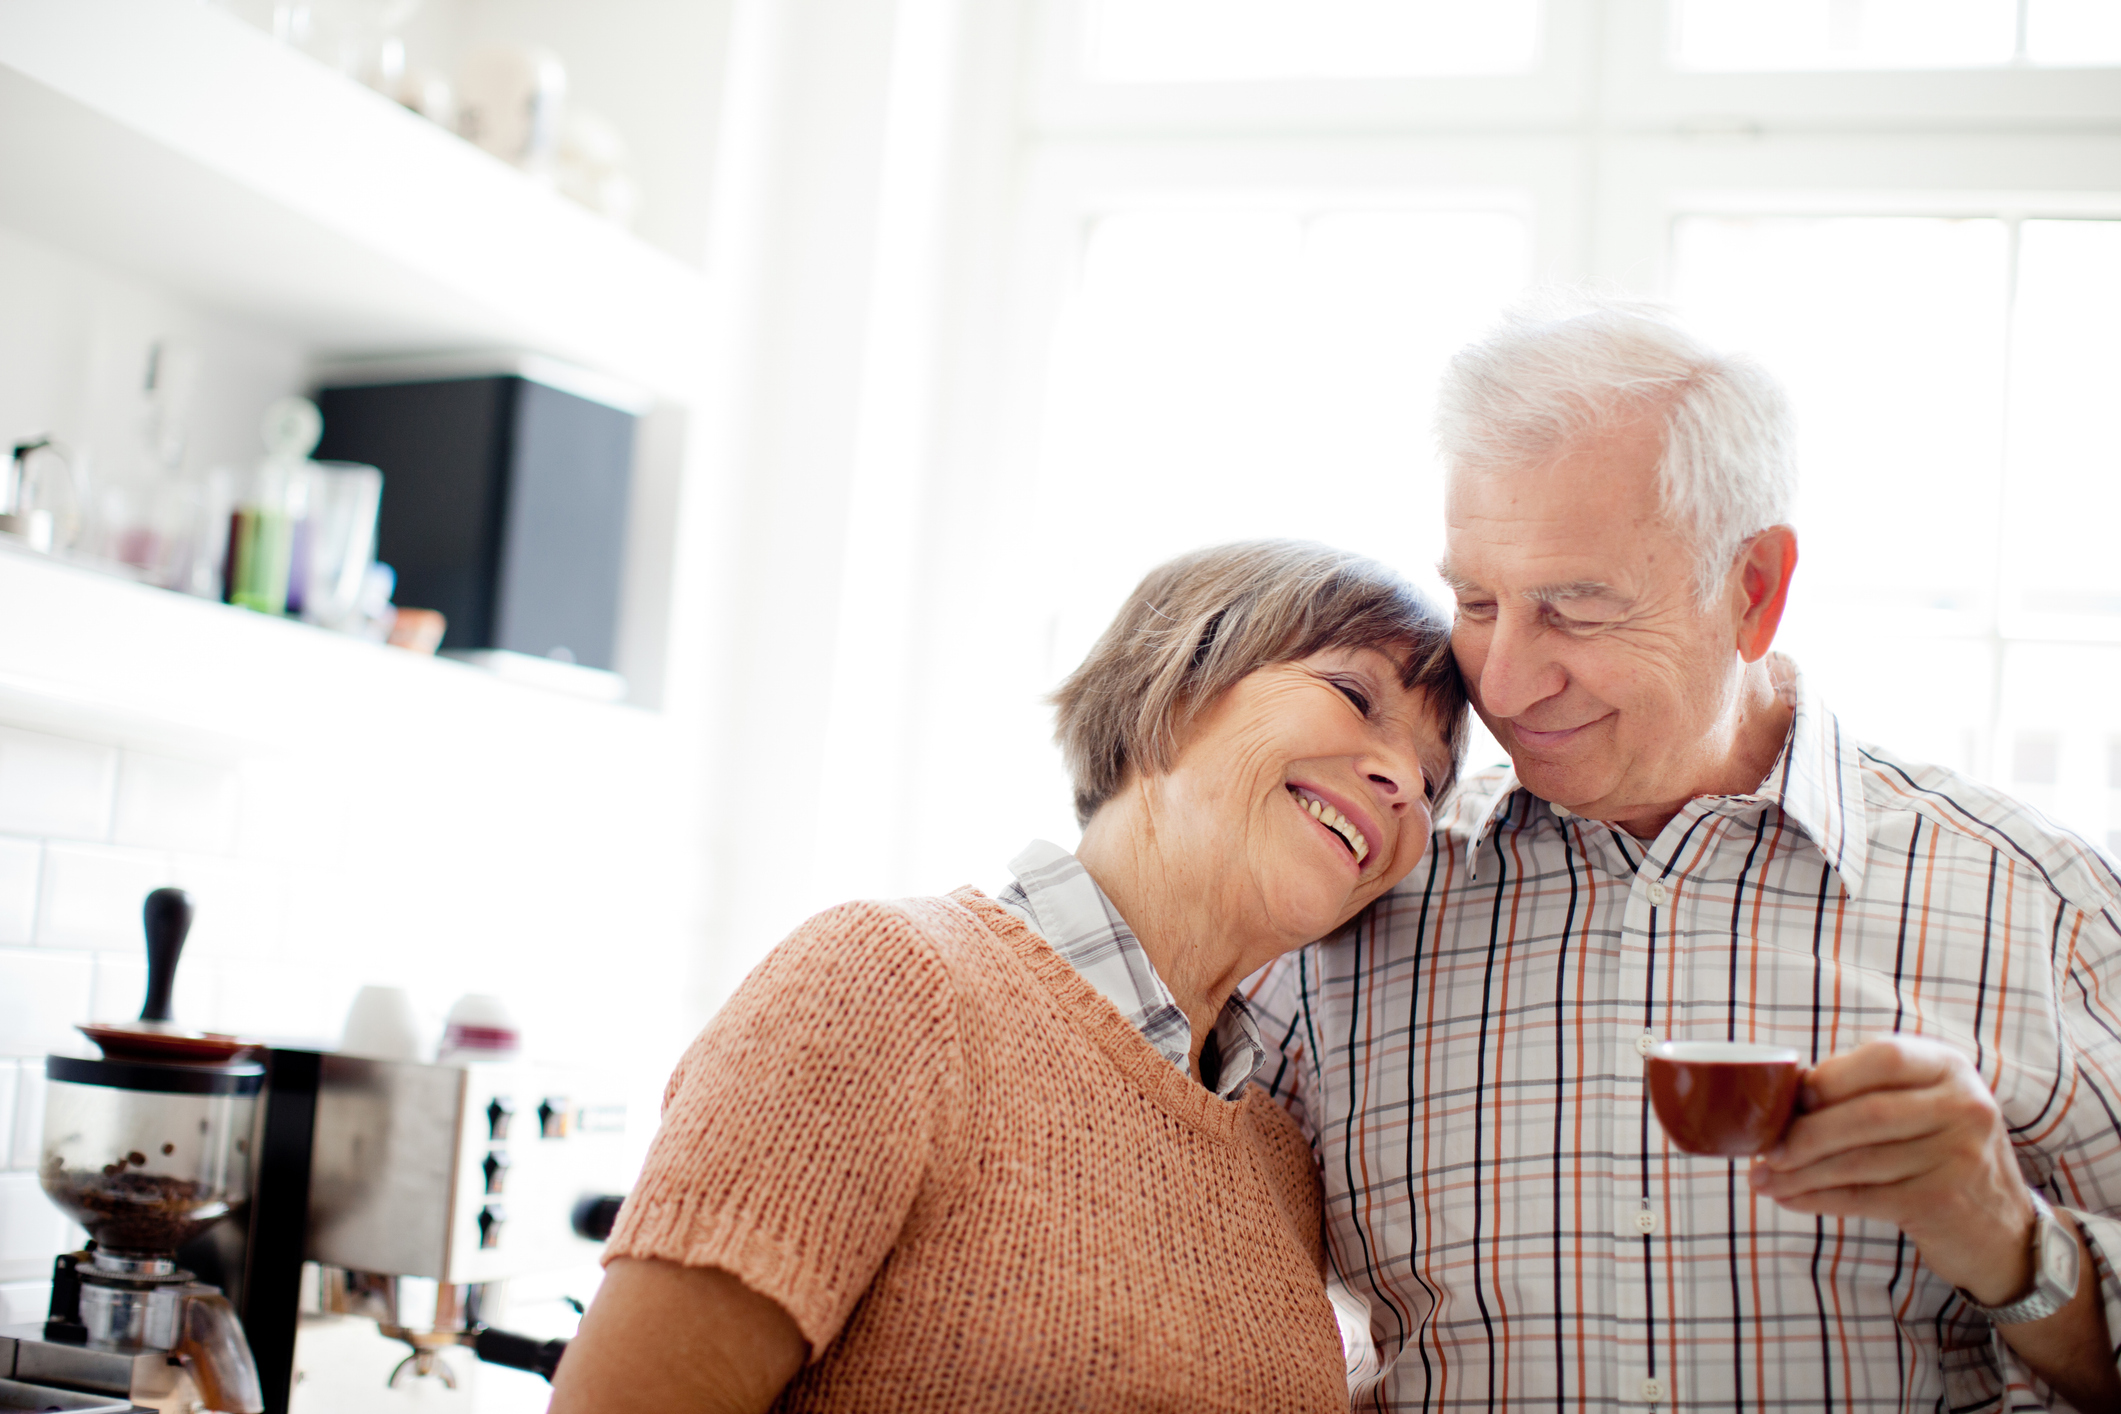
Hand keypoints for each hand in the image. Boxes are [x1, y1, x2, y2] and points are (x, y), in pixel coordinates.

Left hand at [1747, 1035, 2033, 1301]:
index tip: (1790, 1098)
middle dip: (1802, 1133)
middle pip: (1864, 1114)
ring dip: (1799, 1172)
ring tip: (1762, 1178)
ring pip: (1857, 1160)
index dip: (1830, 1077)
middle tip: (1763, 1149)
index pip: (1884, 1058)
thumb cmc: (1940, 1154)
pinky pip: (1862, 1197)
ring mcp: (1959, 1157)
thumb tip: (1782, 1091)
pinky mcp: (1943, 1202)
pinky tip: (1787, 1198)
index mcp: (1950, 1068)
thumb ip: (1867, 1090)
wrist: (2003, 1230)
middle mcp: (1964, 1107)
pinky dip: (1816, 1198)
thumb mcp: (1921, 1107)